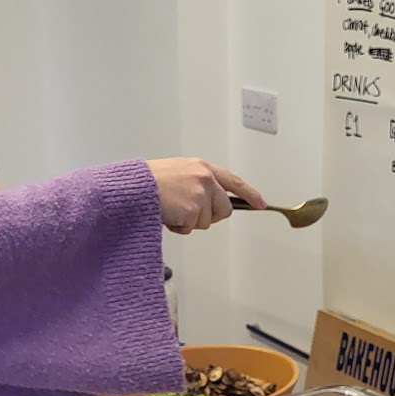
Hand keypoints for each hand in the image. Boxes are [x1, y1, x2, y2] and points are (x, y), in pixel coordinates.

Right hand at [146, 159, 266, 234]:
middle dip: (208, 216)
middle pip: (223, 209)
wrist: (133, 188)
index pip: (232, 181)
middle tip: (187, 213)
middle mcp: (205, 178)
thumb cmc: (147, 183)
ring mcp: (200, 193)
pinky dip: (179, 227)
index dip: (249, 194)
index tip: (260, 204)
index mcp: (201, 167)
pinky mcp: (193, 208)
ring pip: (207, 221)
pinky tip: (167, 215)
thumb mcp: (177, 174)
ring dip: (189, 221)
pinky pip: (191, 228)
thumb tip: (206, 204)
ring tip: (171, 209)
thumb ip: (196, 184)